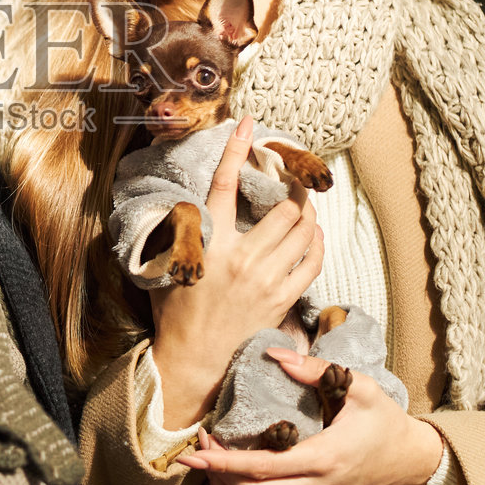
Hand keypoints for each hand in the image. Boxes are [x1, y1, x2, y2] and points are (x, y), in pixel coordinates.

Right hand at [149, 116, 325, 426]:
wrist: (193, 360)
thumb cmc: (176, 312)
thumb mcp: (167, 265)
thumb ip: (177, 233)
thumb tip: (179, 204)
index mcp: (210, 245)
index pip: (225, 186)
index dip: (237, 151)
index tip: (247, 124)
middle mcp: (241, 259)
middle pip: (283, 209)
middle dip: (292, 191)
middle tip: (293, 182)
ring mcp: (266, 280)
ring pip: (303, 232)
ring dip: (308, 214)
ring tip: (304, 207)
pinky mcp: (282, 300)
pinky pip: (313, 262)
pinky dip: (317, 244)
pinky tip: (314, 236)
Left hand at [175, 348, 443, 484]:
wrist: (410, 461)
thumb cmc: (385, 421)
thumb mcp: (360, 387)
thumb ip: (316, 371)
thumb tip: (275, 355)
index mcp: (323, 458)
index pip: (262, 469)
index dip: (224, 462)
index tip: (198, 449)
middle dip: (216, 475)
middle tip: (197, 448)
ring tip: (209, 467)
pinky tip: (231, 483)